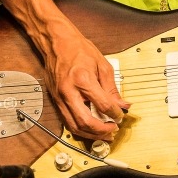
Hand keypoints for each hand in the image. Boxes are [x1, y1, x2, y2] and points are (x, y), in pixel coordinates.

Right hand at [42, 22, 129, 140]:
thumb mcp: (102, 64)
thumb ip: (112, 88)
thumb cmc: (78, 49)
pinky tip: (90, 129)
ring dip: (90, 135)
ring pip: (74, 126)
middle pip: (85, 122)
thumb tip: (122, 104)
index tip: (121, 115)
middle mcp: (69, 91)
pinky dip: (80, 129)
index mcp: (83, 80)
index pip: (102, 105)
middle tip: (113, 130)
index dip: (115, 113)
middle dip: (101, 131)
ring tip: (103, 134)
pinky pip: (67, 121)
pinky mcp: (55, 100)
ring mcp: (60, 97)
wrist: (56, 43)